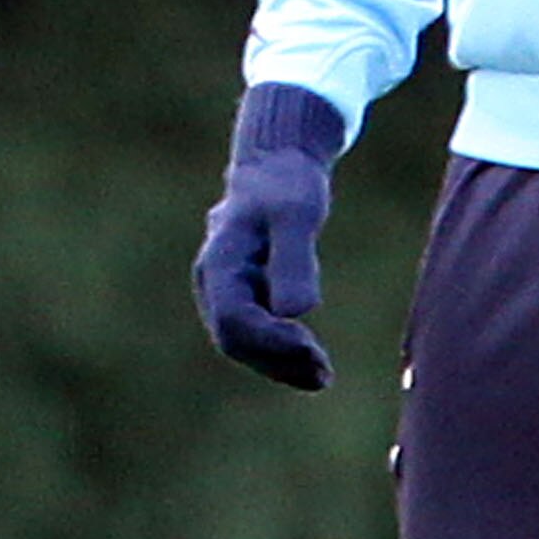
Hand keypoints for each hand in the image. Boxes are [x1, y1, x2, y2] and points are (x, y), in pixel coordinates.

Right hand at [192, 85, 346, 387]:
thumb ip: (295, 260)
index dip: (272, 344)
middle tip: (324, 374)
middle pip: (235, 339)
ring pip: (243, 342)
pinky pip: (253, 333)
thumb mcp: (298, 214)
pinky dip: (280, 351)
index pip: (235, 321)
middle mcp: (214, 281)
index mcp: (220, 263)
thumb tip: (295, 313)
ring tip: (323, 376)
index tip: (313, 350)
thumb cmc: (288, 183)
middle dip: (277, 361)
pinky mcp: (242, 292)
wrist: (277, 162)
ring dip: (280, 363)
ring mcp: (224, 289)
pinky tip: (312, 362)